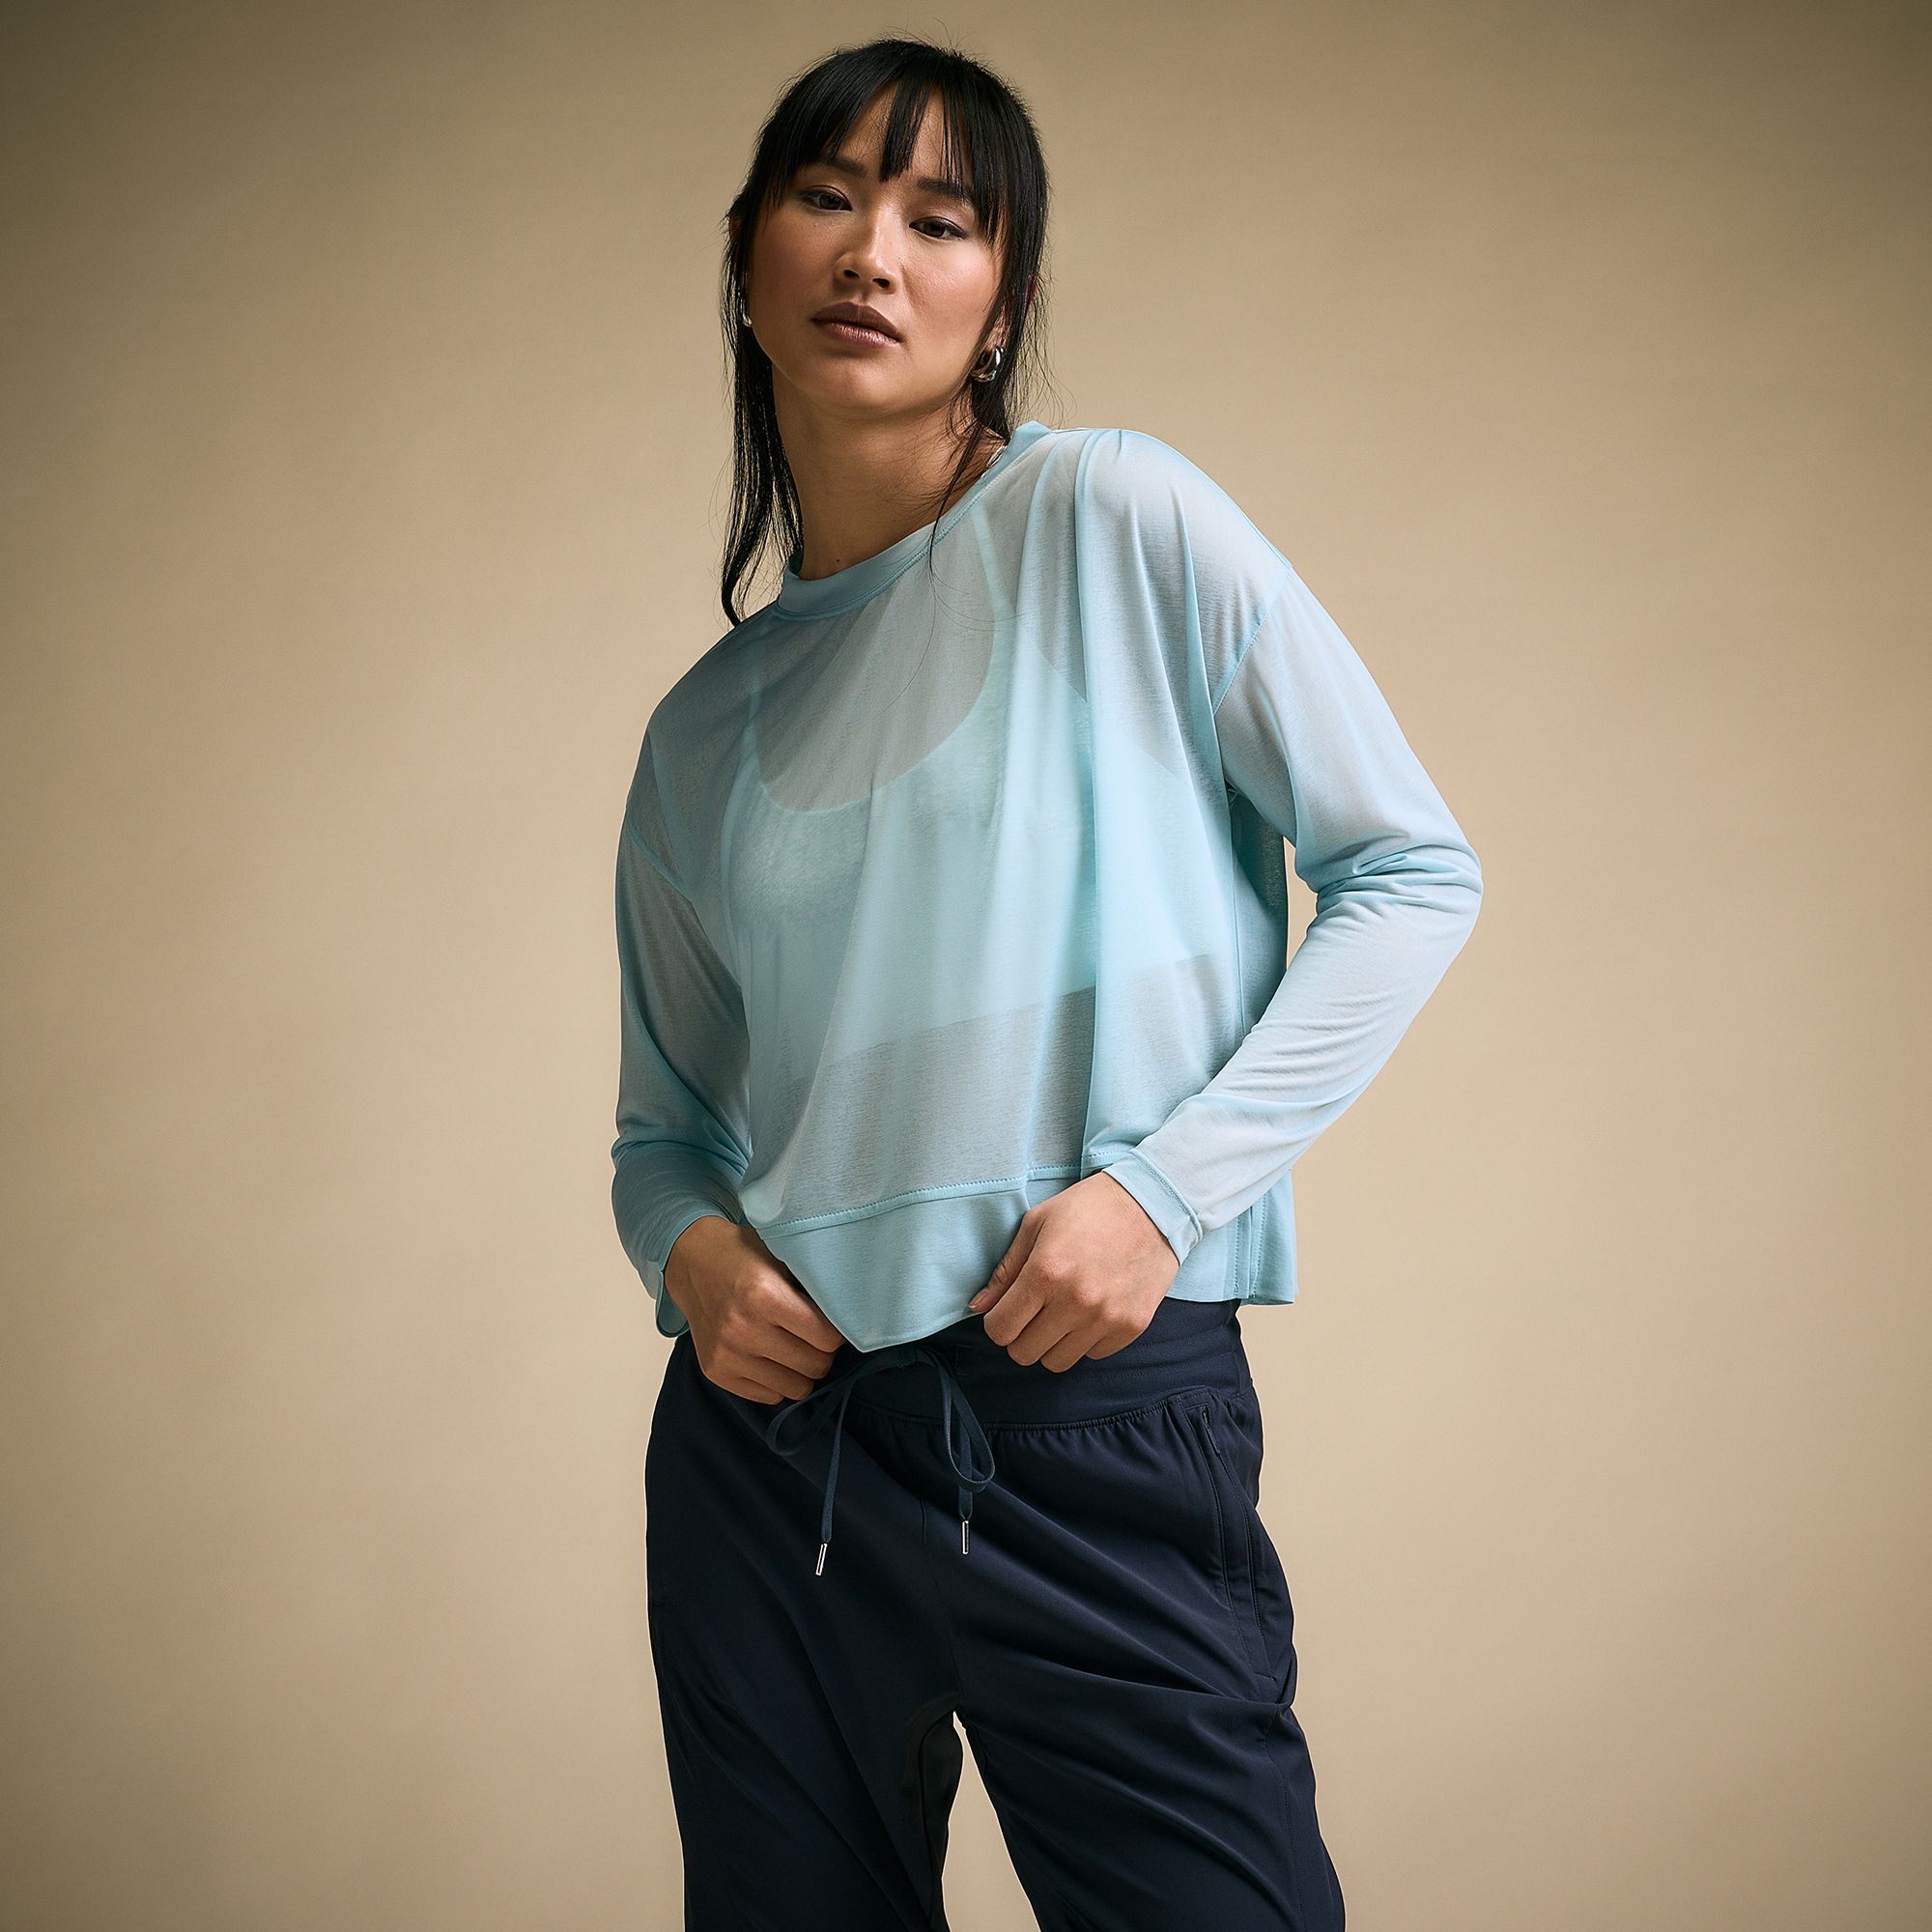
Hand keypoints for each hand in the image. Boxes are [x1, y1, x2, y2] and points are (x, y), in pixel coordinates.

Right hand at [666, 1217, 846, 1402]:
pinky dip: (777, 1380)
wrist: (692, 1262)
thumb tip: (852, 1319)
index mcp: (764, 1295)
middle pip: (815, 1366)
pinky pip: (769, 1396)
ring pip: (795, 1389)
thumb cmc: (745, 1255)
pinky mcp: (716, 1373)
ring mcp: (727, 1355)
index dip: (837, 1331)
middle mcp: (743, 1330)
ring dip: (801, 1370)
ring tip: (793, 1346)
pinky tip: (769, 1355)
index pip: (827, 1339)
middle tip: (813, 1335)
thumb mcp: (782, 1256)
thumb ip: (812, 1288)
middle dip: (822, 1352)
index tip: (831, 1322)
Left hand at [966, 1171, 1180, 1370]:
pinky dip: (1086, 1340)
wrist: (1152, 1203)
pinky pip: (1092, 1355)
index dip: (996, 1323)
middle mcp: (1075, 1302)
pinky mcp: (1132, 1327)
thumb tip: (979, 1307)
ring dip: (1053, 1342)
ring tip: (1063, 1312)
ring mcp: (1106, 1318)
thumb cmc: (1088, 1208)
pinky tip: (1092, 1310)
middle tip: (1034, 1312)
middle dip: (1021, 1335)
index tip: (1007, 1310)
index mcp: (1045, 1272)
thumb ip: (1006, 1270)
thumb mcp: (1037, 1224)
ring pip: (1057, 1362)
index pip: (1000, 1330)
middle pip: (1024, 1353)